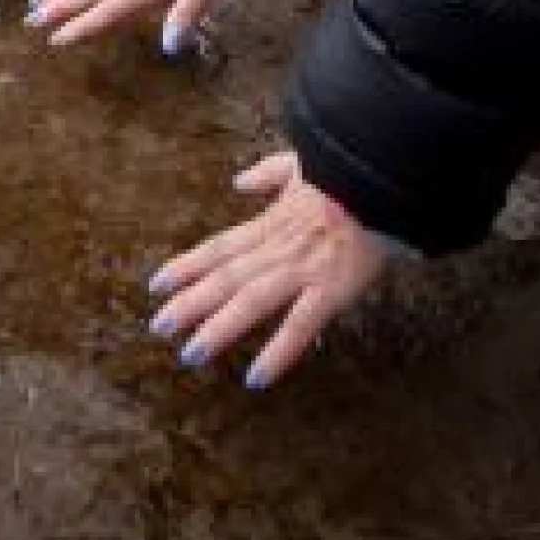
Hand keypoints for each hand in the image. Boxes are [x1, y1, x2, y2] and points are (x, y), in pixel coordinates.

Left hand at [147, 151, 392, 387]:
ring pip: (251, 301)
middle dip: (189, 303)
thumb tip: (238, 181)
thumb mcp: (301, 162)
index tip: (155, 284)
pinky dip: (277, 352)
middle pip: (224, 278)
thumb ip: (267, 173)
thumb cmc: (348, 172)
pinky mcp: (331, 289)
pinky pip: (300, 325)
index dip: (186, 266)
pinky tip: (256, 377)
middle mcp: (278, 247)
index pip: (219, 248)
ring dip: (218, 328)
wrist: (383, 176)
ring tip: (190, 354)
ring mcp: (302, 269)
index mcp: (271, 222)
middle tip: (158, 327)